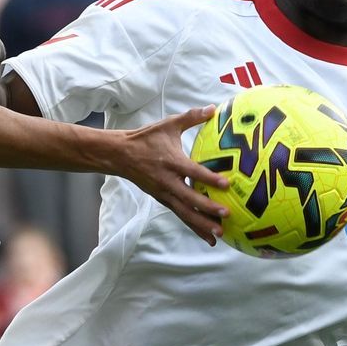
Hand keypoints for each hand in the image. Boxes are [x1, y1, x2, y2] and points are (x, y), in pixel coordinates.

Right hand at [112, 106, 230, 244]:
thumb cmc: (147, 139)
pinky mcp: (162, 200)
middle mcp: (167, 181)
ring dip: (201, 224)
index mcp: (171, 162)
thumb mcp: (168, 125)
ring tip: (219, 234)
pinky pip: (181, 214)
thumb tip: (213, 108)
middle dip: (207, 208)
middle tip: (226, 214)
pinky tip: (208, 237)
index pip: (193, 172)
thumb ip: (192, 117)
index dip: (209, 179)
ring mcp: (163, 193)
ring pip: (185, 212)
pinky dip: (194, 226)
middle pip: (189, 198)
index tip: (226, 184)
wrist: (120, 155)